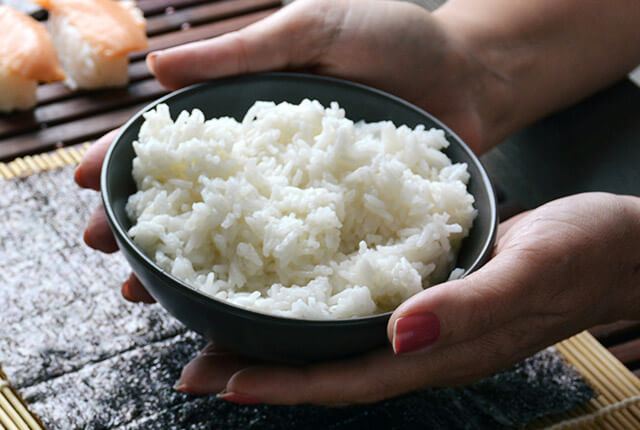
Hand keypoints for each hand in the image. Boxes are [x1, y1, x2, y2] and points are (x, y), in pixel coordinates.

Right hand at [76, 0, 506, 299]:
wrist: (471, 76)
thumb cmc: (395, 37)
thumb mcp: (314, 28)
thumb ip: (245, 52)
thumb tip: (157, 68)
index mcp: (255, 110)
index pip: (181, 138)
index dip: (130, 160)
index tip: (84, 183)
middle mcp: (273, 159)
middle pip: (198, 196)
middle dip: (147, 225)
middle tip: (106, 255)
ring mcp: (306, 194)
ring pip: (237, 235)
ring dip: (191, 265)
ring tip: (145, 295)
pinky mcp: (344, 220)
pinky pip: (298, 254)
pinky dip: (265, 279)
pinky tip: (231, 304)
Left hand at [174, 192, 639, 404]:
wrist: (613, 246)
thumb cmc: (581, 254)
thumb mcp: (530, 271)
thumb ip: (468, 308)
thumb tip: (400, 333)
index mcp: (442, 352)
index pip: (349, 380)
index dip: (286, 385)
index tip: (225, 381)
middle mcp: (423, 347)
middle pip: (330, 370)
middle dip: (264, 371)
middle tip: (196, 364)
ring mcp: (424, 325)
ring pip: (337, 344)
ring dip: (279, 344)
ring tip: (221, 336)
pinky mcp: (427, 297)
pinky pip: (358, 312)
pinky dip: (314, 311)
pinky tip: (288, 296)